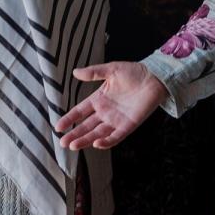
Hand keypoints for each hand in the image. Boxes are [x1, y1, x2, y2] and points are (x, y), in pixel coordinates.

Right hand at [54, 61, 169, 150]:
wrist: (155, 76)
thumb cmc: (134, 72)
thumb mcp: (112, 69)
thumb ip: (94, 72)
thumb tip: (75, 72)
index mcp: (100, 99)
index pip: (80, 111)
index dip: (69, 119)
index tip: (58, 127)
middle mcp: (106, 112)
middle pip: (87, 126)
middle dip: (75, 134)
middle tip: (62, 142)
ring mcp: (117, 119)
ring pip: (98, 133)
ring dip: (86, 140)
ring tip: (74, 145)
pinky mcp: (129, 125)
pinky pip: (116, 136)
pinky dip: (107, 141)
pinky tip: (97, 144)